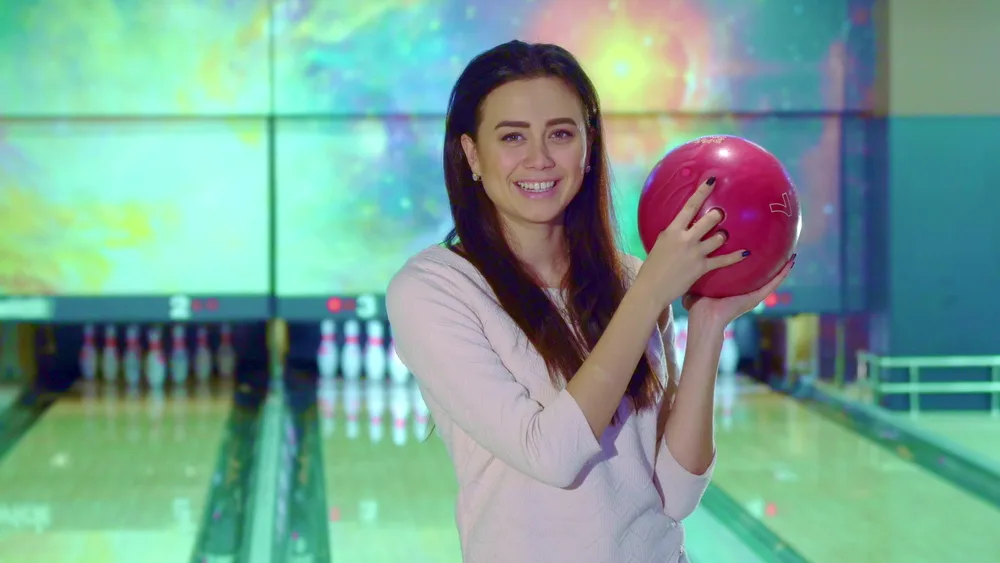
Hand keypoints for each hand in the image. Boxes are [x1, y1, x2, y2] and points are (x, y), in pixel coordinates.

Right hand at [636, 177, 747, 309]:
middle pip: (709, 220)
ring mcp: (695, 253)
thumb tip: (680, 228)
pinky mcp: (701, 267)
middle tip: (720, 214)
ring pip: (718, 238)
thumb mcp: (659, 245)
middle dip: (718, 215)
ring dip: (723, 236)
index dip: (702, 192)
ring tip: (723, 236)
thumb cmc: (652, 268)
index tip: (712, 180)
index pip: (689, 207)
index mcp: (672, 231)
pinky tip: (746, 253)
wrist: (651, 289)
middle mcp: (685, 239)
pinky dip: (735, 256)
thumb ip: (672, 235)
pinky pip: (723, 260)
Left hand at [683, 257, 795, 330]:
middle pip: (761, 275)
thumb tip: (686, 259)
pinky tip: (791, 263)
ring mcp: (752, 295)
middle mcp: (745, 291)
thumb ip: (695, 273)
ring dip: (782, 267)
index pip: (745, 272)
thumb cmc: (698, 307)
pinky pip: (772, 285)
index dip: (751, 260)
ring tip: (791, 253)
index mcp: (733, 288)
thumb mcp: (698, 285)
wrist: (704, 320)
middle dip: (770, 263)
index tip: (758, 246)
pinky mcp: (756, 298)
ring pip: (772, 279)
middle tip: (779, 246)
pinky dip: (782, 274)